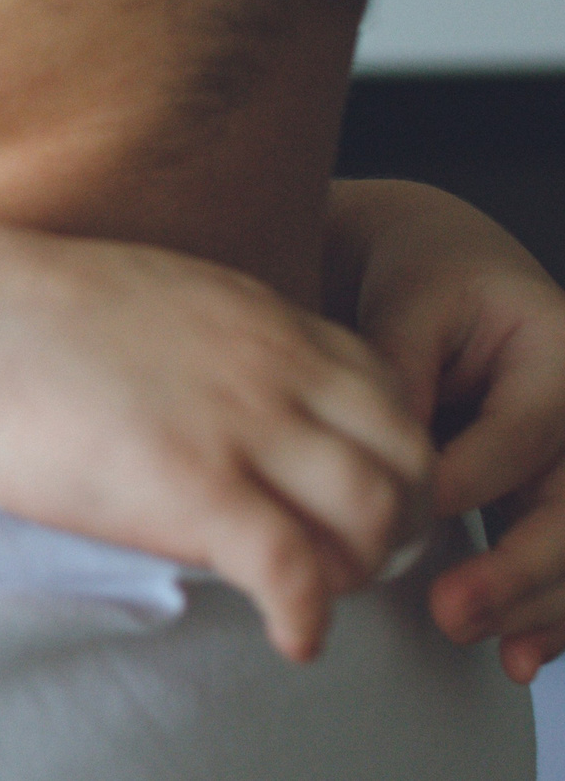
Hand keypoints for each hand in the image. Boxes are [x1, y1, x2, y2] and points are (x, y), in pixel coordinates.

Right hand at [0, 225, 432, 663]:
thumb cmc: (6, 307)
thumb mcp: (145, 290)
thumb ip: (205, 333)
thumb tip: (209, 380)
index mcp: (256, 315)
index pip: (387, 388)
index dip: (384, 451)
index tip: (341, 491)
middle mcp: (271, 366)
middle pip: (408, 454)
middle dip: (399, 516)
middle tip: (349, 554)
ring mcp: (239, 426)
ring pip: (377, 515)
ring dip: (365, 569)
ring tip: (317, 595)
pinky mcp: (194, 488)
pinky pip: (301, 571)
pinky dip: (312, 617)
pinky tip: (291, 636)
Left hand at [332, 180, 564, 681]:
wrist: (454, 277)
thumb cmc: (425, 287)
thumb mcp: (409, 305)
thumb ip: (401, 372)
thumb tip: (385, 458)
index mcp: (561, 354)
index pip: (523, 433)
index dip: (467, 480)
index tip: (407, 518)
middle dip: (519, 566)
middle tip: (454, 609)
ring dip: (539, 604)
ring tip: (482, 640)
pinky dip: (552, 613)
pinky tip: (519, 656)